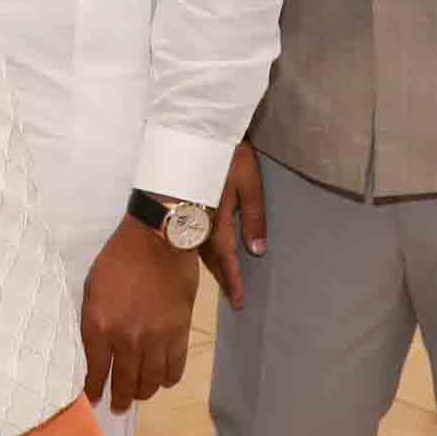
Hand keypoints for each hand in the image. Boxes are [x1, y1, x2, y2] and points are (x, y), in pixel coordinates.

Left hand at [80, 215, 201, 409]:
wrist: (159, 239)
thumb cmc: (119, 259)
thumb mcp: (92, 288)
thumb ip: (92, 322)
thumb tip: (93, 351)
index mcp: (99, 325)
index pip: (94, 371)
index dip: (93, 390)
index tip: (93, 400)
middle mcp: (127, 339)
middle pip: (124, 383)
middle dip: (119, 399)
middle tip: (118, 406)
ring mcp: (156, 339)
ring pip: (151, 381)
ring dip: (144, 392)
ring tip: (139, 394)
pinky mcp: (180, 334)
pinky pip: (175, 368)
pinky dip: (169, 379)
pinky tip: (163, 379)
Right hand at [199, 142, 265, 300]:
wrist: (190, 132)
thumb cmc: (224, 156)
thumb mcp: (248, 183)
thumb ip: (254, 216)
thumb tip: (257, 251)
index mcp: (218, 224)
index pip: (228, 261)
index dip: (234, 282)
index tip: (240, 303)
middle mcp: (199, 226)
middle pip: (212, 261)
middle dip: (222, 279)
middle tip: (231, 300)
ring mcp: (187, 217)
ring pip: (199, 250)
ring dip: (211, 267)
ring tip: (220, 280)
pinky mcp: (179, 207)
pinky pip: (191, 237)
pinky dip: (199, 250)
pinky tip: (201, 252)